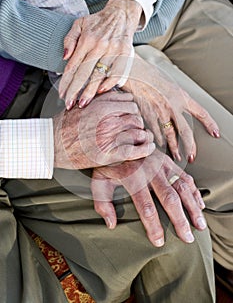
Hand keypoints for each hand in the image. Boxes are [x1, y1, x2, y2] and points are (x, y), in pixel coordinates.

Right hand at [53, 91, 154, 168]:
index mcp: (101, 105)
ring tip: (142, 138)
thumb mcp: (82, 104)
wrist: (51, 144)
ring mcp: (108, 137)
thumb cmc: (64, 125)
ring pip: (138, 131)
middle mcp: (107, 119)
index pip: (130, 103)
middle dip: (138, 122)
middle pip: (136, 116)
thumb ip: (100, 100)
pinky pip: (134, 150)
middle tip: (135, 128)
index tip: (130, 115)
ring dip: (143, 135)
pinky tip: (149, 147)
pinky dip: (145, 149)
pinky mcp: (108, 155)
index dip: (132, 109)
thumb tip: (117, 94)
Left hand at [59, 0, 141, 108]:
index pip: (73, 65)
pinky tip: (101, 92)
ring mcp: (113, 50)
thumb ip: (69, 39)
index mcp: (87, 39)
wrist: (121, 14)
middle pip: (84, 73)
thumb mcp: (79, 24)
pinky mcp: (125, 54)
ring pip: (99, 75)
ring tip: (82, 103)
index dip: (66, 81)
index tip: (62, 94)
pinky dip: (110, 83)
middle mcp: (99, 45)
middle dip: (75, 91)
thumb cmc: (97, 22)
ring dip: (90, 91)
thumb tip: (64, 57)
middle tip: (69, 105)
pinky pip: (117, 72)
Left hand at [91, 149, 206, 246]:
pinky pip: (186, 177)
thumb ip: (102, 203)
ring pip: (182, 187)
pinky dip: (194, 192)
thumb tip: (112, 224)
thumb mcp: (98, 180)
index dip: (153, 226)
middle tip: (187, 238)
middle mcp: (150, 170)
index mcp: (132, 177)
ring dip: (193, 207)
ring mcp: (162, 164)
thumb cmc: (108, 163)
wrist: (118, 136)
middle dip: (180, 220)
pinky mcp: (169, 161)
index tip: (159, 242)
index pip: (145, 206)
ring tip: (200, 225)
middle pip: (169, 198)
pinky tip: (199, 206)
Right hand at [100, 51, 219, 161]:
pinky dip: (158, 140)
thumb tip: (184, 109)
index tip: (215, 132)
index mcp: (181, 96)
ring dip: (174, 148)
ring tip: (177, 156)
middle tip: (192, 156)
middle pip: (185, 131)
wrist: (134, 73)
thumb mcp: (171, 85)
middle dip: (190, 147)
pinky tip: (160, 145)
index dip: (210, 124)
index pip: (201, 112)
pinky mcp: (147, 116)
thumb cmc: (151, 76)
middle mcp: (173, 106)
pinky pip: (155, 132)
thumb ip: (178, 99)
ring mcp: (160, 112)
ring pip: (170, 135)